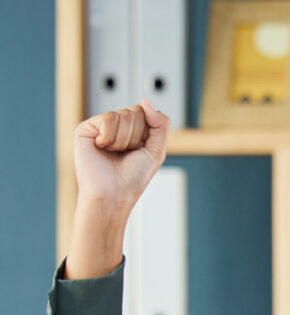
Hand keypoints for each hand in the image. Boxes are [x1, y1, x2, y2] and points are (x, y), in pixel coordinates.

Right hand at [73, 99, 170, 216]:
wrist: (112, 195)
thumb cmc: (133, 179)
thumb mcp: (156, 151)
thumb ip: (160, 124)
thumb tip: (146, 100)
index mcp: (132, 132)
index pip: (145, 112)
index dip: (147, 133)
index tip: (139, 151)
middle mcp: (115, 127)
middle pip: (134, 112)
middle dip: (135, 136)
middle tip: (125, 154)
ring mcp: (99, 127)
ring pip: (121, 115)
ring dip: (123, 140)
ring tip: (114, 154)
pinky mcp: (86, 129)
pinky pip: (107, 119)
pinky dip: (110, 138)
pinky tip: (102, 148)